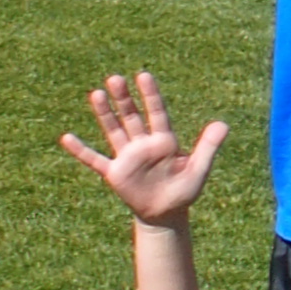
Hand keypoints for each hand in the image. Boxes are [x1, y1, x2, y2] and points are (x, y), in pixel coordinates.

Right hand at [61, 73, 229, 224]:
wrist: (166, 214)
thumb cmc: (185, 190)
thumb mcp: (199, 169)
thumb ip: (209, 147)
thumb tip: (223, 124)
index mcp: (165, 141)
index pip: (157, 112)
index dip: (150, 95)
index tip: (144, 75)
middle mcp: (143, 144)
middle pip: (132, 116)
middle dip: (124, 99)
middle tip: (115, 78)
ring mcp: (127, 157)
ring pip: (114, 131)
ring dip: (105, 114)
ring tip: (96, 94)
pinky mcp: (115, 173)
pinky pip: (95, 160)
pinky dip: (81, 151)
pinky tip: (67, 138)